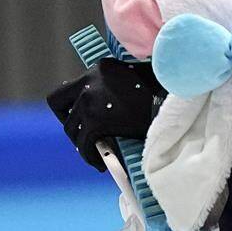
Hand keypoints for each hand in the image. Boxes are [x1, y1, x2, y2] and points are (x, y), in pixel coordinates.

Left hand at [45, 58, 165, 172]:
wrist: (171, 105)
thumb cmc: (162, 93)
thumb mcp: (134, 77)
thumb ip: (112, 85)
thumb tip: (100, 105)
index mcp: (98, 68)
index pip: (66, 88)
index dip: (68, 106)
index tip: (78, 117)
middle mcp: (90, 81)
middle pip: (60, 105)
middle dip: (71, 123)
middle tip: (85, 136)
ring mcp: (90, 101)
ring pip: (72, 129)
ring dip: (83, 142)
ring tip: (98, 151)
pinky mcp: (95, 121)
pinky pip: (84, 145)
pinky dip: (91, 156)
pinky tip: (102, 162)